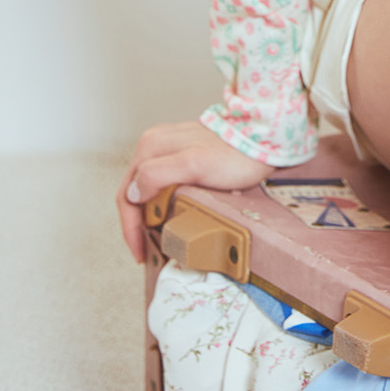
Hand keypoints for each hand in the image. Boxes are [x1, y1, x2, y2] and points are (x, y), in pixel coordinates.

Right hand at [117, 119, 273, 264]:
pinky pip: (164, 184)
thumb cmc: (234, 154)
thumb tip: (134, 193)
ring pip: (148, 190)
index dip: (130, 227)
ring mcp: (169, 150)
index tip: (140, 250)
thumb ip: (159, 174)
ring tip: (159, 237)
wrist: (263, 140)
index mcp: (151, 147)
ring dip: (150, 215)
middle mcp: (155, 146)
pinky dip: (164, 204)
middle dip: (138, 224)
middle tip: (148, 249)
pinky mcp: (183, 156)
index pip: (127, 194)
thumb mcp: (194, 164)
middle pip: (135, 193)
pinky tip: (175, 216)